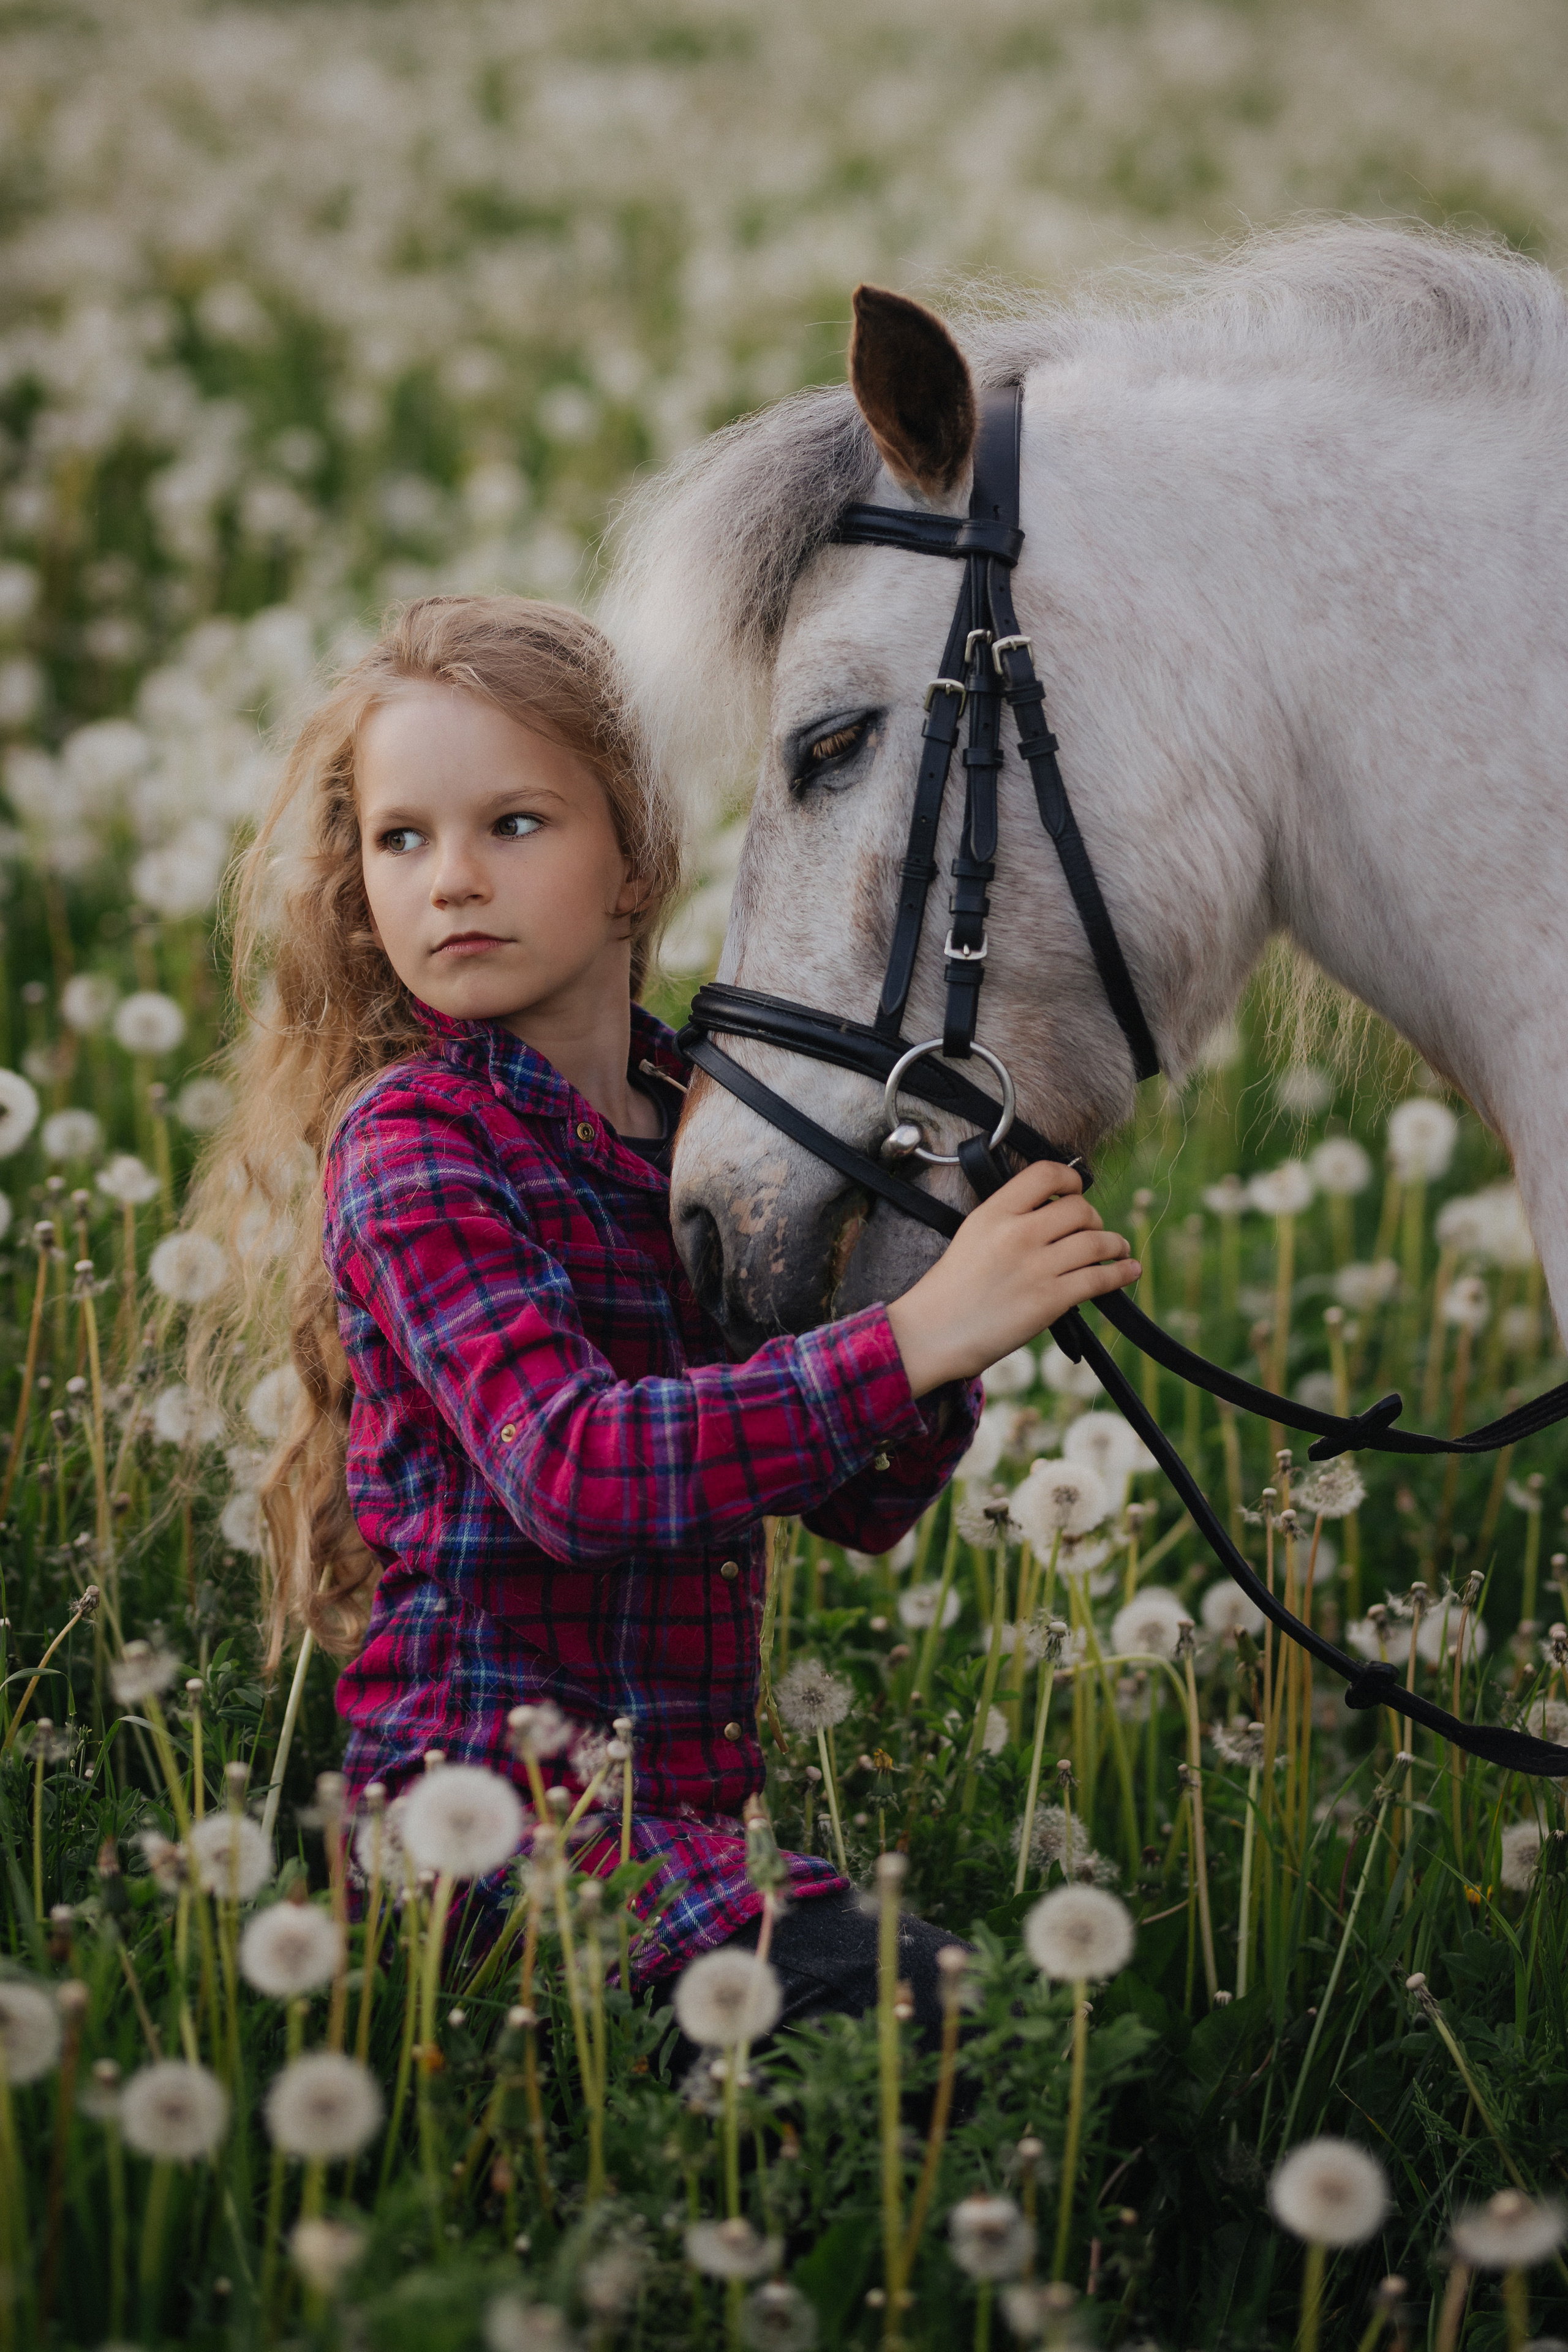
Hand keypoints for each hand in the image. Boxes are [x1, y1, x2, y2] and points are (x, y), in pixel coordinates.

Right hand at [883, 1162, 1138, 1397]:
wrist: (932, 1332)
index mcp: (995, 1212)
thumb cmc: (950, 1289)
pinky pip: (1100, 1278)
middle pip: (1079, 1209)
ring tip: (1118, 1249)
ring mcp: (1036, 1266)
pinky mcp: (1050, 1299)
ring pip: (1097, 1242)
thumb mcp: (972, 1235)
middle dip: (1093, 1219)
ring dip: (1115, 1244)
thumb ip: (1009, 1218)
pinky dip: (1122, 1273)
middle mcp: (1018, 1233)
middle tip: (1093, 1231)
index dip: (1071, 1179)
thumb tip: (1054, 1212)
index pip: (1046, 1174)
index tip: (1076, 1190)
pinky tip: (1129, 1270)